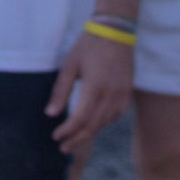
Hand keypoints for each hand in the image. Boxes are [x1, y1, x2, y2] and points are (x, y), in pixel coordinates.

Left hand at [49, 28, 134, 149]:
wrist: (116, 31)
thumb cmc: (88, 46)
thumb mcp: (69, 66)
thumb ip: (60, 92)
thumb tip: (51, 115)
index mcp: (95, 87)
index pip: (81, 118)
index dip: (68, 131)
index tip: (56, 137)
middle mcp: (111, 93)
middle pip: (93, 125)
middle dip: (77, 139)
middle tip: (64, 148)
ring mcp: (122, 93)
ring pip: (105, 122)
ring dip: (90, 134)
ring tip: (76, 140)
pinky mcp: (128, 91)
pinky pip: (116, 115)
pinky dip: (104, 124)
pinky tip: (94, 126)